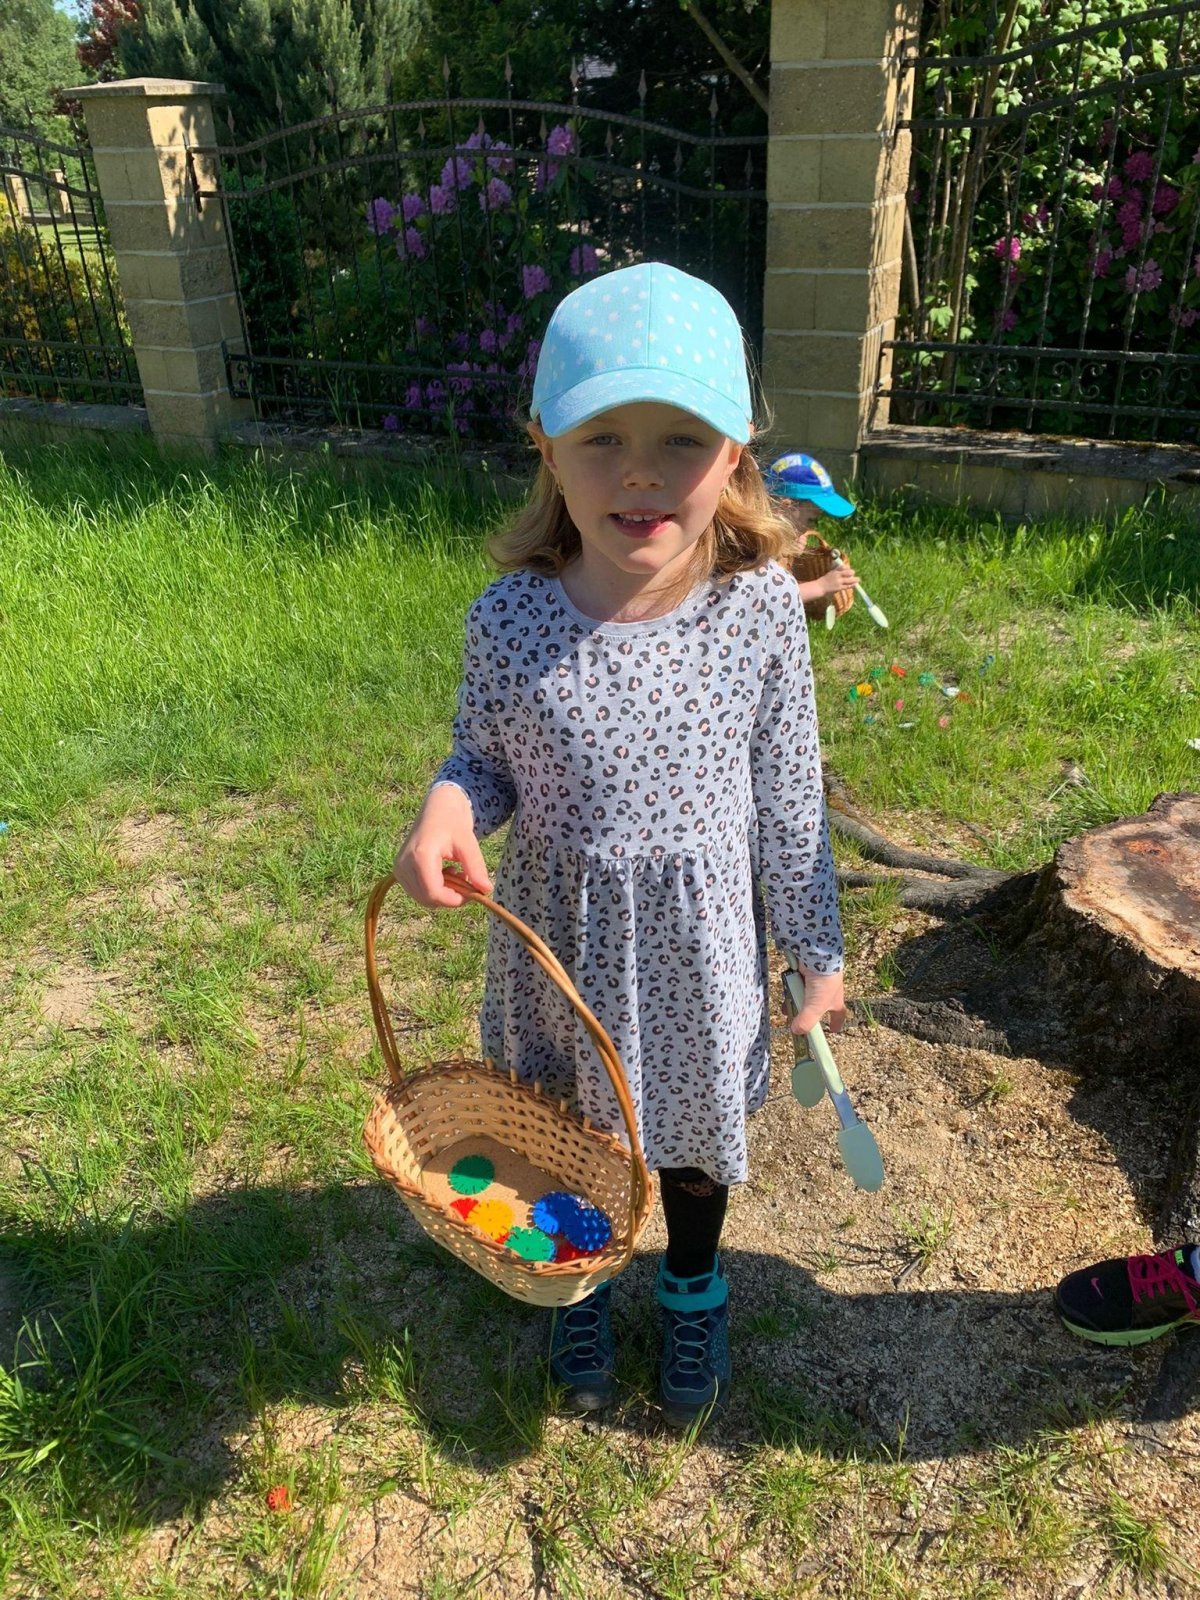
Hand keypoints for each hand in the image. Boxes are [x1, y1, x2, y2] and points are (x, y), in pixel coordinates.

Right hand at [393, 783, 492, 907]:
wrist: (436, 808)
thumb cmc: (453, 822)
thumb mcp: (468, 843)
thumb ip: (475, 867)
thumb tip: (486, 890)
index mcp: (420, 856)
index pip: (434, 894)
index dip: (455, 900)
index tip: (472, 892)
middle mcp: (404, 865)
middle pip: (428, 899)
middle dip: (450, 897)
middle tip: (465, 880)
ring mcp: (399, 869)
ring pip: (423, 899)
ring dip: (443, 893)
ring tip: (455, 872)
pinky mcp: (399, 871)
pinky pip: (418, 892)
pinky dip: (434, 889)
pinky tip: (443, 873)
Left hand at [788, 969, 846, 1035]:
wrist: (818, 956)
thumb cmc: (823, 983)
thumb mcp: (815, 1007)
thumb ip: (806, 1021)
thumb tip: (797, 1031)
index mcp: (835, 1001)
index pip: (838, 1015)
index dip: (836, 1023)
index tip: (833, 1030)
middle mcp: (827, 992)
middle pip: (817, 1007)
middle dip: (807, 1014)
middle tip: (797, 1021)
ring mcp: (816, 982)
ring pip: (805, 996)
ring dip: (795, 1001)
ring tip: (785, 1008)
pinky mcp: (806, 972)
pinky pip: (797, 984)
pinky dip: (792, 988)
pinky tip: (786, 991)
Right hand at [818, 562, 857, 596]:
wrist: (819, 587)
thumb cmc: (824, 581)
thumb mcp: (830, 573)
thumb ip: (837, 571)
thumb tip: (844, 569)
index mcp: (835, 571)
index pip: (844, 567)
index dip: (848, 569)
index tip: (850, 571)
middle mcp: (837, 575)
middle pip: (849, 572)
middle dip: (852, 573)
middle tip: (853, 575)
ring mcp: (839, 582)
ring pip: (850, 580)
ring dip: (855, 579)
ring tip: (858, 580)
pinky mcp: (839, 588)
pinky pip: (847, 586)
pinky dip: (852, 585)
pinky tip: (855, 585)